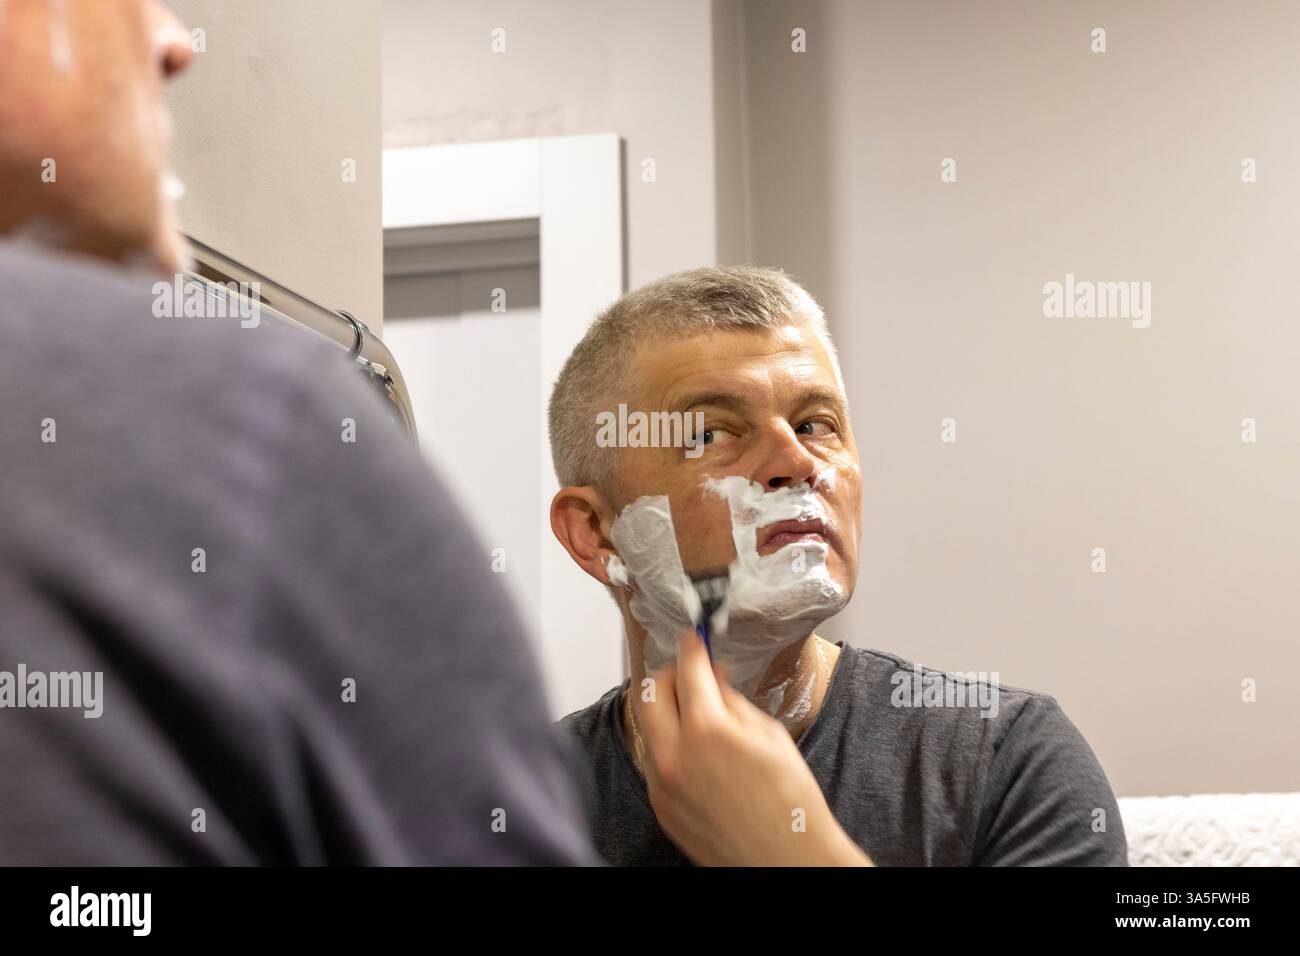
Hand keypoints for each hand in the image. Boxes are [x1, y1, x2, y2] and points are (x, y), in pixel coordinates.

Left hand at [634, 630, 873, 865]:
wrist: (787, 859)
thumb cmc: (789, 802)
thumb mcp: (769, 735)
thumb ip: (732, 700)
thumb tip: (712, 677)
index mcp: (707, 731)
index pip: (686, 670)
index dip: (691, 646)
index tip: (694, 638)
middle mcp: (674, 756)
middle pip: (649, 691)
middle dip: (669, 674)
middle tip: (690, 673)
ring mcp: (662, 783)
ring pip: (649, 727)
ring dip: (669, 712)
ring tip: (701, 717)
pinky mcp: (660, 805)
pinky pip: (655, 761)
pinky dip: (671, 746)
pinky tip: (700, 754)